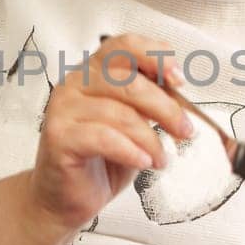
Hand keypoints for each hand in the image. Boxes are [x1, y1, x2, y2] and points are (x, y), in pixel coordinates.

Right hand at [26, 33, 194, 231]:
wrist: (65, 198)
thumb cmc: (101, 159)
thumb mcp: (133, 123)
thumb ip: (149, 103)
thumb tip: (181, 94)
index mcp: (93, 71)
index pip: (124, 46)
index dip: (155, 57)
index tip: (179, 81)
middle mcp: (75, 83)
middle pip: (128, 82)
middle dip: (165, 107)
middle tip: (185, 131)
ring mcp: (63, 109)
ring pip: (119, 113)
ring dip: (150, 139)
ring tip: (161, 159)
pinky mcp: (59, 137)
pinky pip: (103, 138)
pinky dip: (130, 151)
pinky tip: (143, 163)